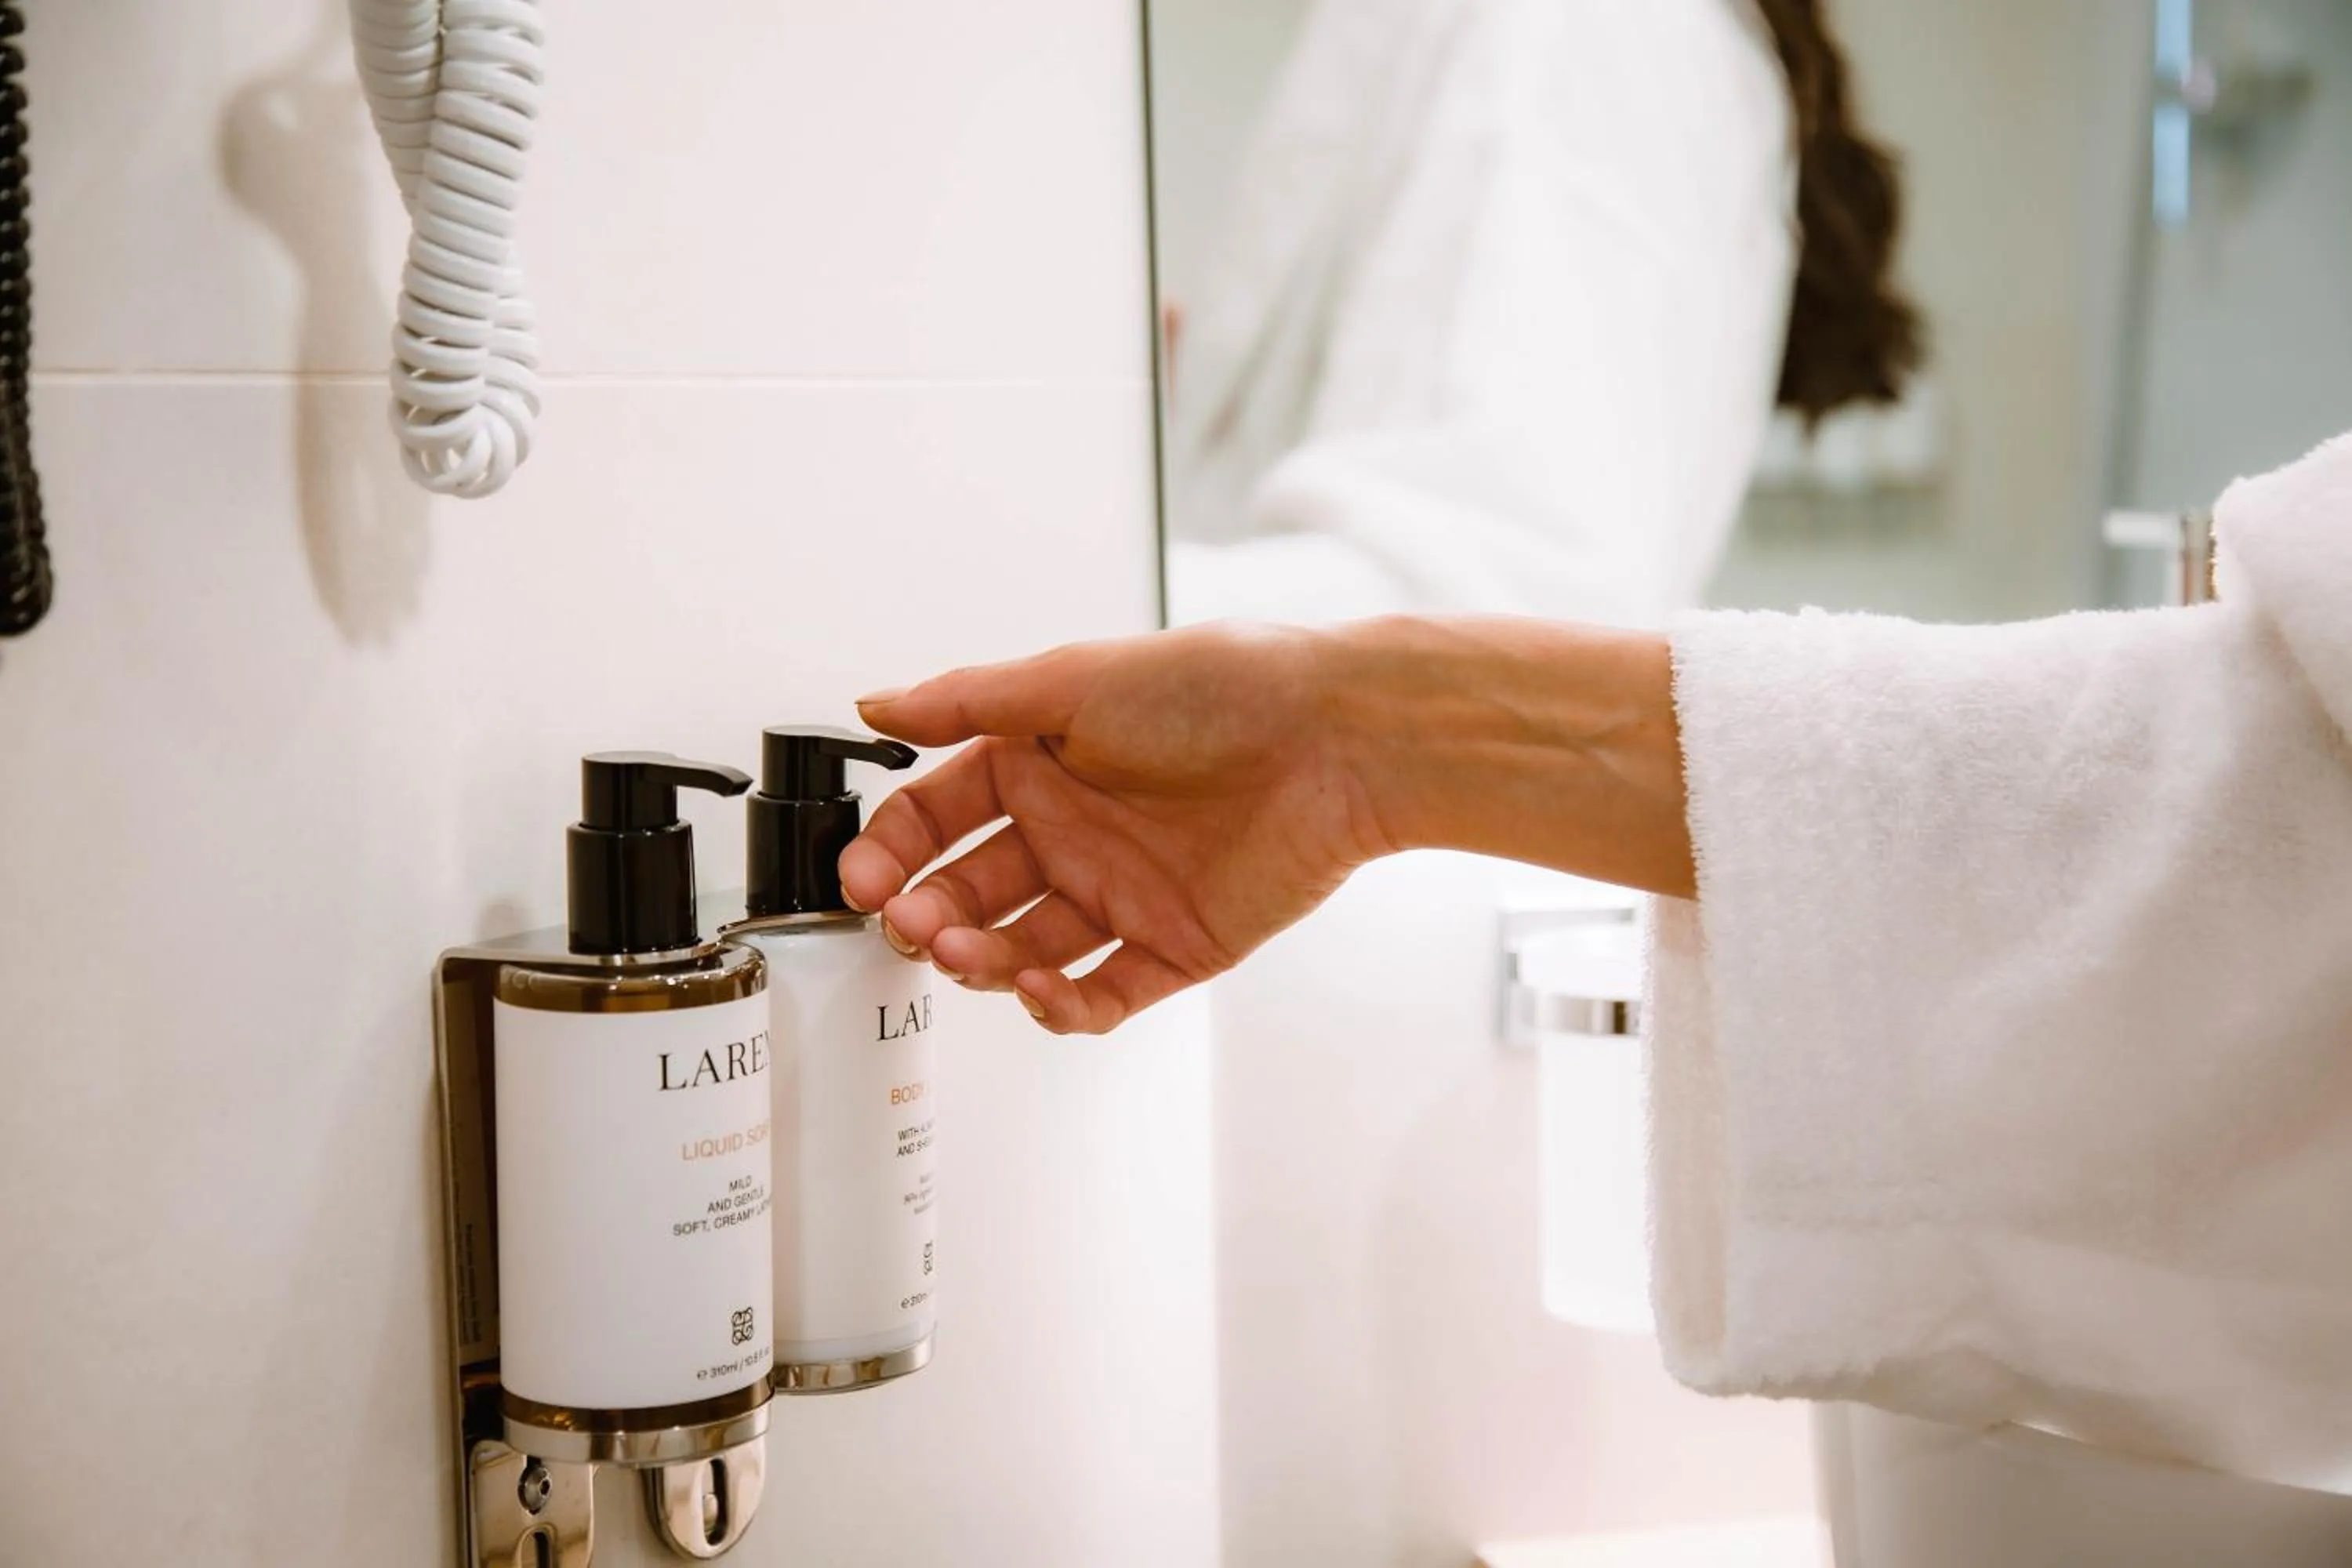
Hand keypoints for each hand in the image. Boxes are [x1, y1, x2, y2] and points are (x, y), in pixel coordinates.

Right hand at [838, 623, 1388, 1033]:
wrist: (1337, 741)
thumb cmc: (1221, 687)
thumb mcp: (1075, 679)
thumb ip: (968, 702)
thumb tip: (877, 703)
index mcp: (1040, 763)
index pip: (936, 816)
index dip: (893, 850)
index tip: (862, 879)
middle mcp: (1073, 831)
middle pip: (969, 891)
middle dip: (926, 914)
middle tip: (908, 924)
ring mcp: (1120, 894)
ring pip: (1022, 950)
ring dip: (980, 961)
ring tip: (963, 954)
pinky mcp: (1172, 947)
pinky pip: (1100, 994)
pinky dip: (1060, 1004)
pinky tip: (1034, 988)